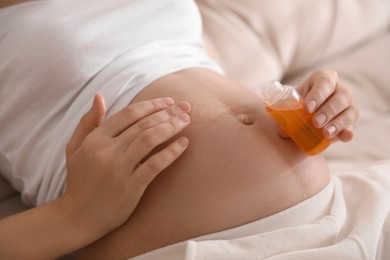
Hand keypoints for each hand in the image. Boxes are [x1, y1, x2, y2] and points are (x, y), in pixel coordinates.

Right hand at [61, 94, 190, 236]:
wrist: (78, 217)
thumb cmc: (80, 180)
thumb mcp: (75, 147)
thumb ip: (88, 122)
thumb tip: (99, 96)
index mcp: (95, 139)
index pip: (129, 114)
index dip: (152, 105)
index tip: (169, 101)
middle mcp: (106, 151)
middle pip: (143, 124)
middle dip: (167, 113)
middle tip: (186, 107)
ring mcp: (119, 169)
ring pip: (150, 139)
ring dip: (171, 127)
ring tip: (186, 120)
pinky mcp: (131, 187)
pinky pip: (155, 165)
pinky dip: (171, 152)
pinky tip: (184, 143)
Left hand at [279, 69, 358, 141]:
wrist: (301, 116)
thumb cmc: (295, 104)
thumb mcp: (289, 104)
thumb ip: (284, 114)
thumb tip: (282, 131)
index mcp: (323, 79)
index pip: (325, 82)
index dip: (318, 94)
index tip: (307, 107)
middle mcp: (339, 90)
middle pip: (342, 96)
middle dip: (329, 110)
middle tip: (315, 122)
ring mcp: (347, 106)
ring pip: (351, 111)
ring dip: (338, 123)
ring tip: (325, 133)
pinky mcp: (348, 123)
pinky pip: (351, 127)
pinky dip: (347, 132)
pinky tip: (343, 137)